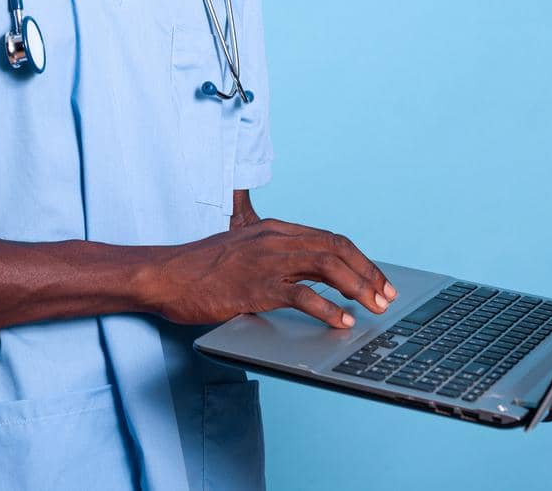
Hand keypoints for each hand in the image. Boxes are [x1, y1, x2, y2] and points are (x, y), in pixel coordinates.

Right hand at [148, 210, 396, 327]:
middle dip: (368, 273)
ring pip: (327, 266)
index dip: (359, 260)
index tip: (378, 280)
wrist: (164, 275)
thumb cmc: (198, 269)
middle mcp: (273, 240)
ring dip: (358, 288)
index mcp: (272, 230)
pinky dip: (328, 309)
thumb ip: (269, 256)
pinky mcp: (255, 287)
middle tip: (387, 296)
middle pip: (336, 248)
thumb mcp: (239, 250)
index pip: (329, 239)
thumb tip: (301, 275)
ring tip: (373, 308)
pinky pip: (302, 295)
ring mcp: (265, 262)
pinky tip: (341, 322)